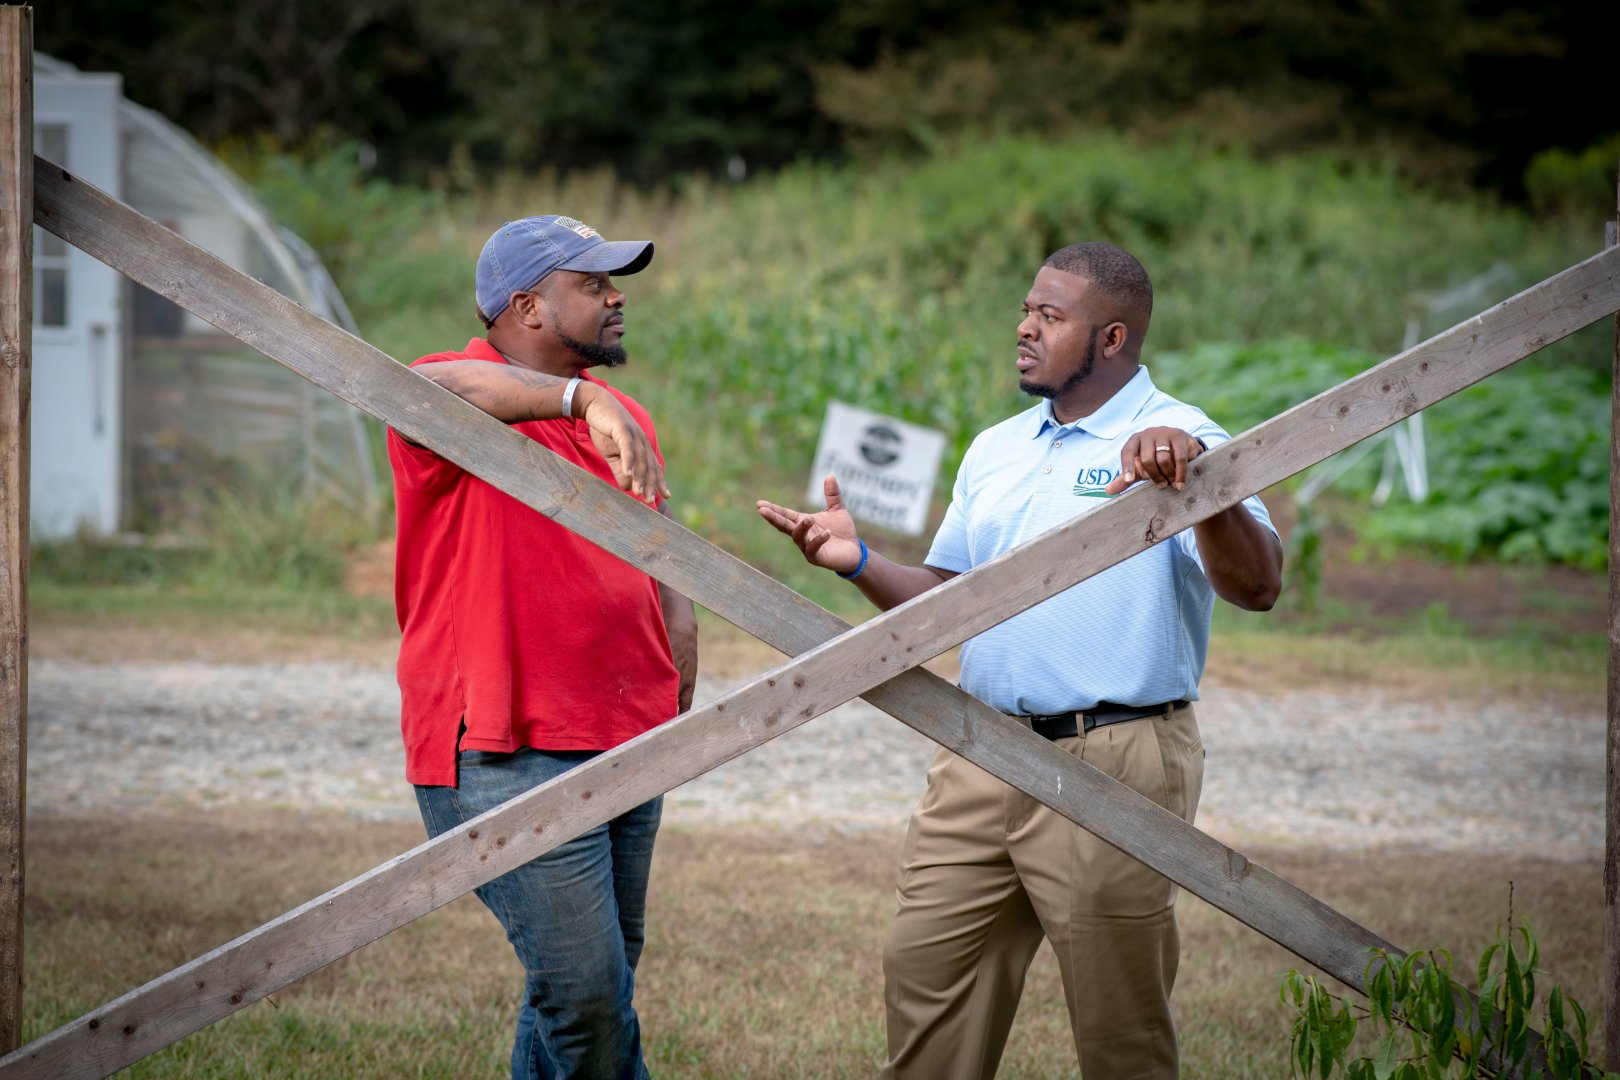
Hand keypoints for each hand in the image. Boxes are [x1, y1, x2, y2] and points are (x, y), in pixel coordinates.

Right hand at [579, 385, 669, 503]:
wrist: (594, 405)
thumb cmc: (605, 429)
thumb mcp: (612, 454)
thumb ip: (620, 470)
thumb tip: (627, 487)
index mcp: (641, 446)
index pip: (652, 466)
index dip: (659, 480)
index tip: (665, 496)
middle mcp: (641, 440)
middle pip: (648, 465)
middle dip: (650, 484)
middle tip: (649, 500)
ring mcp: (633, 434)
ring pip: (639, 459)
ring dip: (639, 477)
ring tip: (639, 493)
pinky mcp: (622, 429)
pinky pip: (627, 448)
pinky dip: (629, 461)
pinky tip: (628, 474)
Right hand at [756, 475, 863, 573]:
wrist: (854, 551)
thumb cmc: (842, 530)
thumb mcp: (837, 509)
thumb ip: (832, 494)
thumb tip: (830, 475)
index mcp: (802, 522)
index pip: (785, 515)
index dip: (773, 509)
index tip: (759, 503)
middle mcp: (802, 535)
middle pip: (784, 526)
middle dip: (773, 518)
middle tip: (762, 510)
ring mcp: (807, 548)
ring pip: (798, 537)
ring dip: (801, 528)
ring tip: (809, 519)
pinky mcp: (817, 558)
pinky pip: (813, 549)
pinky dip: (818, 540)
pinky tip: (827, 533)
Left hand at [1105, 427, 1204, 493]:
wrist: (1181, 447)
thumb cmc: (1156, 458)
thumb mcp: (1140, 469)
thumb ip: (1126, 479)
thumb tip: (1108, 491)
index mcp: (1134, 440)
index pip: (1127, 452)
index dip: (1127, 466)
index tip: (1129, 480)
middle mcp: (1147, 434)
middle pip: (1147, 458)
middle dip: (1154, 475)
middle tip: (1161, 485)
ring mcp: (1163, 433)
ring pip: (1163, 458)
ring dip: (1168, 474)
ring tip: (1172, 483)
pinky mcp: (1178, 436)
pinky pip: (1179, 457)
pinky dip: (1179, 473)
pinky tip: (1180, 483)